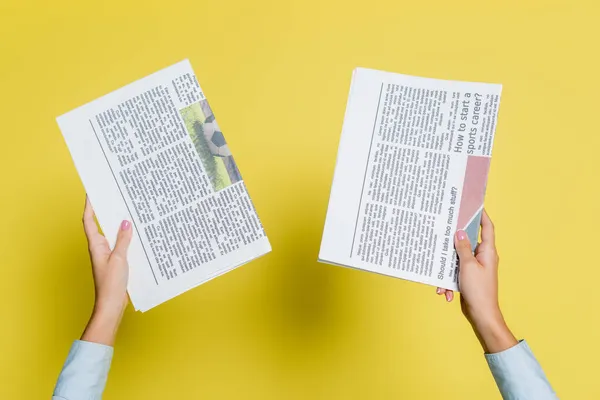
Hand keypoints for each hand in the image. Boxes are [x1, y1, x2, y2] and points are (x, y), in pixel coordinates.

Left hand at [80, 196, 131, 345]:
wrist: (111, 305)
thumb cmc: (110, 284)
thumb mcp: (119, 259)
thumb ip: (123, 240)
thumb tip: (125, 222)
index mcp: (96, 245)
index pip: (88, 221)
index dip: (89, 206)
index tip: (92, 192)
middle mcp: (99, 248)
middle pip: (101, 225)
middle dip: (106, 212)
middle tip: (115, 198)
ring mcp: (107, 255)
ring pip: (112, 235)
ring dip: (118, 225)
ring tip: (128, 212)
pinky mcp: (115, 262)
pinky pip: (120, 245)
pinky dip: (126, 238)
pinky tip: (136, 235)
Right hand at [436, 210, 516, 352]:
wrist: (482, 315)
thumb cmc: (479, 290)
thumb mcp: (468, 266)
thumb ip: (463, 248)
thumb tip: (460, 232)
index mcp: (487, 252)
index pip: (487, 228)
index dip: (482, 216)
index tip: (474, 205)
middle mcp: (483, 257)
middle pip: (468, 242)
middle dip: (454, 243)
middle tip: (444, 231)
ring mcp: (476, 268)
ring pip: (458, 259)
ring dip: (448, 269)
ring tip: (441, 278)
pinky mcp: (469, 277)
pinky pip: (456, 273)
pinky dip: (448, 281)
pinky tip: (445, 291)